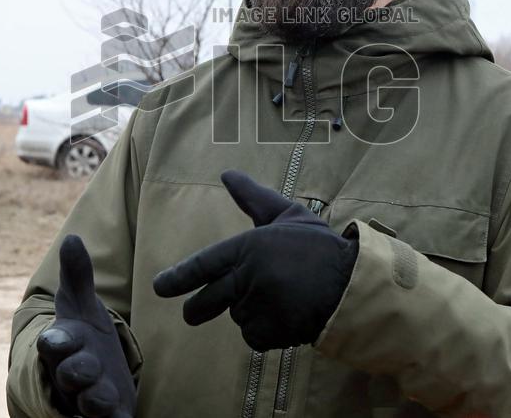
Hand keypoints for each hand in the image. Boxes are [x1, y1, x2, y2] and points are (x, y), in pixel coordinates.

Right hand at [37, 235, 135, 417]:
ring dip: (96, 400)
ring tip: (106, 397)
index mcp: (65, 345)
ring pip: (88, 404)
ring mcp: (87, 398)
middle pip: (70, 375)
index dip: (56, 342)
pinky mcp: (108, 417)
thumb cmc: (84, 337)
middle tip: (90, 367)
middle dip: (79, 371)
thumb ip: (77, 275)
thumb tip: (72, 237)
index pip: (54, 344)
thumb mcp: (82, 306)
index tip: (59, 338)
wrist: (94, 374)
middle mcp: (72, 374)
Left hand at [153, 170, 357, 350]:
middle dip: (196, 309)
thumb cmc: (319, 247)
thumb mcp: (286, 214)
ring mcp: (257, 308)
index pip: (201, 266)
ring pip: (237, 317)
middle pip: (206, 303)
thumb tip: (228, 173)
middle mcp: (246, 278)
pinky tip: (286, 318)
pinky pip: (254, 337)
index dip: (177, 278)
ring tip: (281, 299)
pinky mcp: (270, 333)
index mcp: (246, 248)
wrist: (351, 285)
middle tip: (193, 312)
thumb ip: (252, 198)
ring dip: (250, 312)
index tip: (159, 288)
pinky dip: (265, 332)